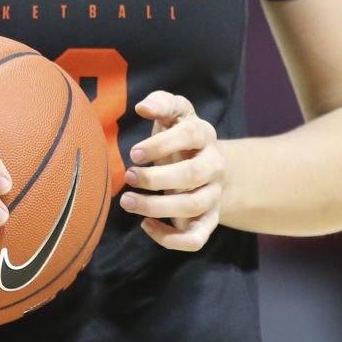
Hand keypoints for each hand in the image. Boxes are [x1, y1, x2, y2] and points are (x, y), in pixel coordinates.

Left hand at [120, 91, 223, 251]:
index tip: (134, 153)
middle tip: (128, 176)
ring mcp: (213, 195)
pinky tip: (146, 225)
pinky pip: (196, 238)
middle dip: (156, 178)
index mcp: (204, 136)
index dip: (162, 144)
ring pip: (192, 206)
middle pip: (192, 175)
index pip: (190, 135)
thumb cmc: (179, 138)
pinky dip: (170, 238)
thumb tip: (143, 107)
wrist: (209, 167)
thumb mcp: (174, 115)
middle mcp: (214, 165)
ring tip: (127, 202)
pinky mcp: (209, 220)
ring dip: (156, 207)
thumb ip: (161, 103)